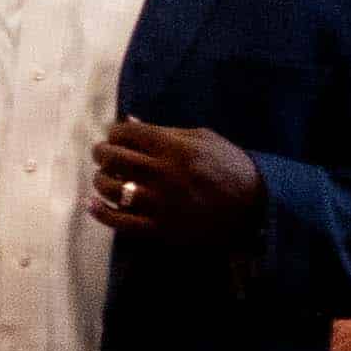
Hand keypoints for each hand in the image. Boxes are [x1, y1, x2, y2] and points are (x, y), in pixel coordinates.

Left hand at [90, 120, 266, 245]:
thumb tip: (129, 120)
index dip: (115, 132)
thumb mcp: (204, 139)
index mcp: (176, 147)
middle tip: (102, 154)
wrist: (257, 208)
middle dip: (102, 153)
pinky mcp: (160, 229)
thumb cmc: (230, 167)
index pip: (127, 133)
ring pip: (110, 187)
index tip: (115, 136)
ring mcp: (161, 203)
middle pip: (114, 158)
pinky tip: (92, 203)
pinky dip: (100, 212)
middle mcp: (164, 173)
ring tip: (104, 176)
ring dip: (100, 179)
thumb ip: (164, 130)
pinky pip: (119, 221)